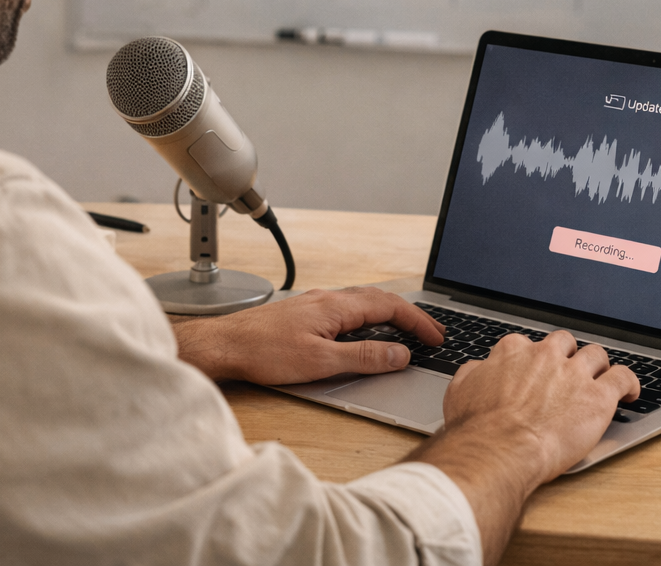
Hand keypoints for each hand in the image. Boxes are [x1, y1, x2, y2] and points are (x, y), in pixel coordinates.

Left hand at [173, 287, 444, 384]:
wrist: (223, 345)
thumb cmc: (263, 352)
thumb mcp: (320, 362)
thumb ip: (363, 357)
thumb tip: (400, 354)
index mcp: (337, 306)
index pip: (390, 307)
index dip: (418, 322)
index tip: (436, 337)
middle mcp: (328, 299)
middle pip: (380, 299)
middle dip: (410, 315)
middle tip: (432, 333)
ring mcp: (315, 304)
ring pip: (364, 302)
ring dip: (390, 314)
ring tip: (408, 331)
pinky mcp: (305, 313)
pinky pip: (348, 308)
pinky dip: (370, 317)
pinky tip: (366, 330)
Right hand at [407, 332, 637, 565]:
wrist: (500, 450)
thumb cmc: (478, 429)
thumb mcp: (460, 392)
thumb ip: (474, 374)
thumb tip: (480, 370)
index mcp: (513, 351)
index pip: (527, 345)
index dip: (531, 361)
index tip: (532, 374)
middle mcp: (545, 355)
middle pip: (564, 343)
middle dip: (566, 356)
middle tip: (566, 375)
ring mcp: (574, 373)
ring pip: (596, 355)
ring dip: (597, 367)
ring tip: (599, 380)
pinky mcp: (598, 396)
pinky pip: (623, 378)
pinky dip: (628, 383)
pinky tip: (629, 392)